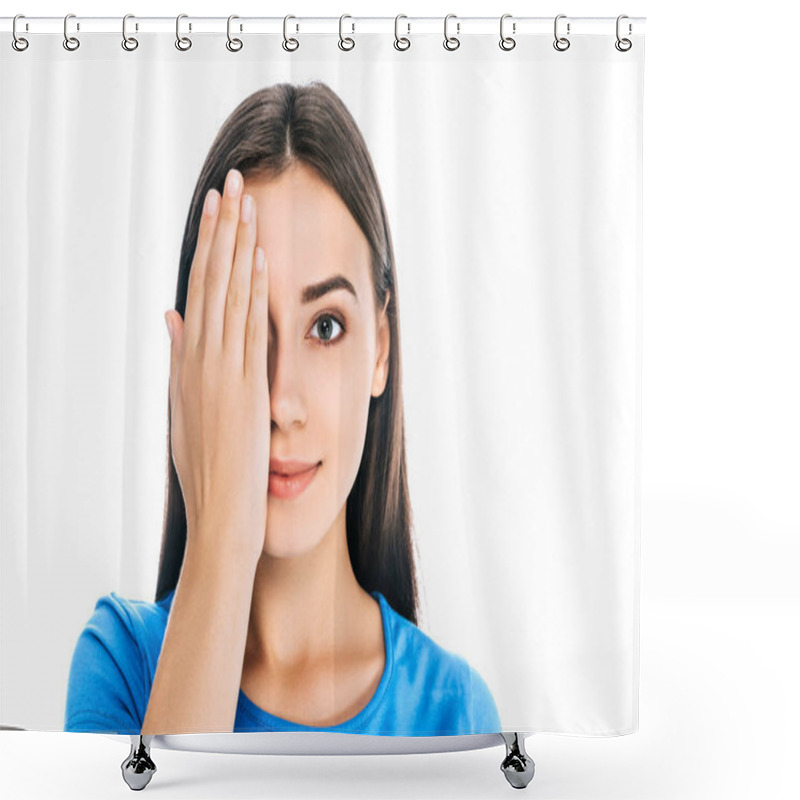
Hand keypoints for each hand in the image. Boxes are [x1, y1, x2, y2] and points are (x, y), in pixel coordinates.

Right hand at [165, 168, 268, 565]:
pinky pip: (247, 328)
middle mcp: (201, 361)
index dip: (207, 248)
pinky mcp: (244, 388)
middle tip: (229, 182)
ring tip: (244, 200)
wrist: (221, 516)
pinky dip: (251, 290)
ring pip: (227, 296)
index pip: (198, 292)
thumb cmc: (210, 471)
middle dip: (221, 230)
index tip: (216, 210)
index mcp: (189, 366)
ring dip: (237, 246)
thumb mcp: (185, 409)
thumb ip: (179, 360)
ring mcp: (221, 373)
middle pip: (210, 282)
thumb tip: (171, 316)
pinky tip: (259, 256)